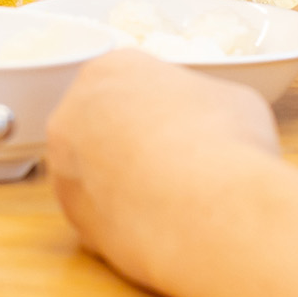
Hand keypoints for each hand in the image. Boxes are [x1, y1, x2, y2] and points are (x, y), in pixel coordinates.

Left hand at [45, 49, 278, 289]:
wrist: (209, 211)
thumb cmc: (227, 143)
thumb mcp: (233, 101)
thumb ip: (200, 102)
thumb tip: (201, 119)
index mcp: (111, 69)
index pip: (128, 82)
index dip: (159, 107)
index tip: (182, 127)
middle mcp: (72, 111)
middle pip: (100, 123)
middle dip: (131, 142)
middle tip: (173, 165)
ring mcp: (63, 165)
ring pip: (92, 170)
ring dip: (122, 182)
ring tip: (170, 200)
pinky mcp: (69, 215)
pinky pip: (97, 213)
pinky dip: (122, 220)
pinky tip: (157, 227)